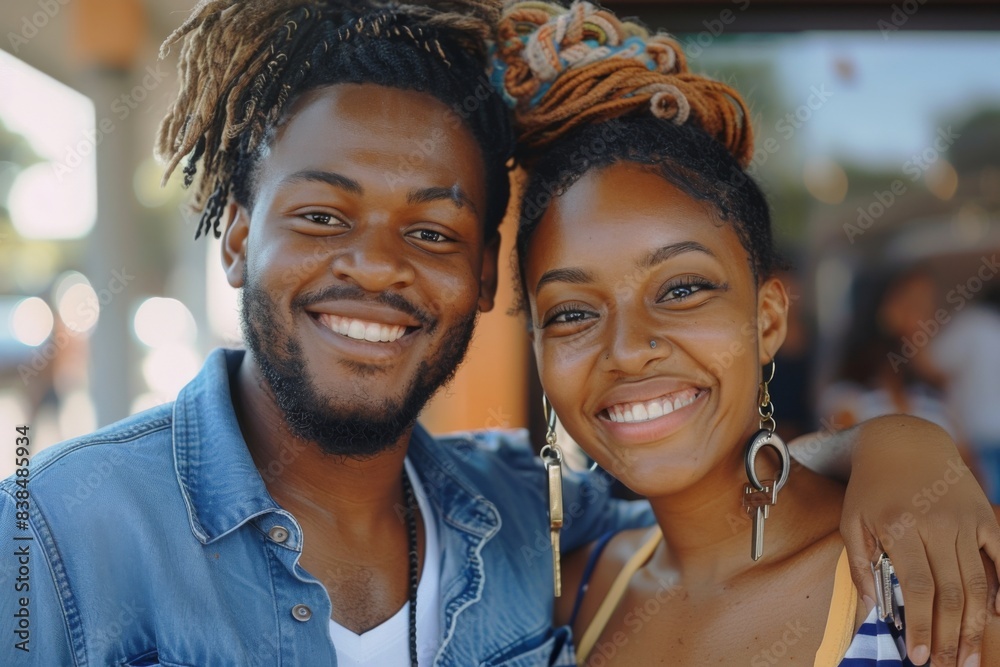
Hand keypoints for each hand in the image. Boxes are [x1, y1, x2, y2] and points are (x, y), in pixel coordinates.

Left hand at [840, 415, 999, 666]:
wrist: (903, 442)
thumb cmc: (871, 487)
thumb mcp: (851, 520)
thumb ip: (858, 564)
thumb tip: (873, 609)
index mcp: (900, 527)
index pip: (918, 588)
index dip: (921, 626)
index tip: (918, 657)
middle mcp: (937, 524)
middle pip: (952, 592)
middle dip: (950, 636)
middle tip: (947, 666)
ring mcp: (966, 520)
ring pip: (978, 582)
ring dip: (974, 624)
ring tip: (968, 656)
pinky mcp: (985, 516)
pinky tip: (997, 616)